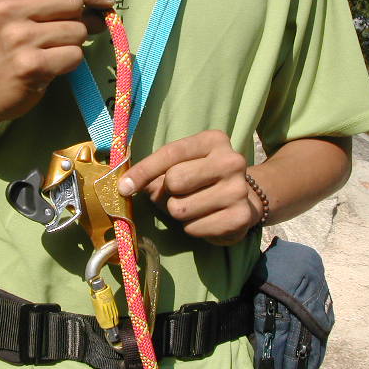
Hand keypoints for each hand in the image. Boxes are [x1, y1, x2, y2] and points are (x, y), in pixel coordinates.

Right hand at [0, 0, 114, 123]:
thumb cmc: (6, 49)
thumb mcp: (17, 15)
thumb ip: (53, 1)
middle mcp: (8, 10)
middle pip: (72, 2)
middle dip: (81, 19)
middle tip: (73, 32)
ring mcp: (19, 38)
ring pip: (77, 30)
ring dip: (75, 44)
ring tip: (53, 51)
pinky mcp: (31, 65)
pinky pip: (74, 56)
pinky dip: (70, 62)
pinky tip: (52, 66)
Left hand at [118, 130, 262, 245]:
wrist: (245, 199)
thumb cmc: (202, 179)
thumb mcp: (181, 165)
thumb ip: (154, 171)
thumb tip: (125, 185)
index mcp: (213, 140)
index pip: (170, 153)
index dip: (143, 171)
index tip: (123, 187)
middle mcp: (231, 161)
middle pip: (174, 180)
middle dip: (167, 193)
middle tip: (177, 195)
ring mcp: (239, 189)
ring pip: (180, 208)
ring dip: (178, 212)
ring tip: (193, 206)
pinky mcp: (240, 217)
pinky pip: (194, 228)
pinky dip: (192, 228)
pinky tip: (205, 219)